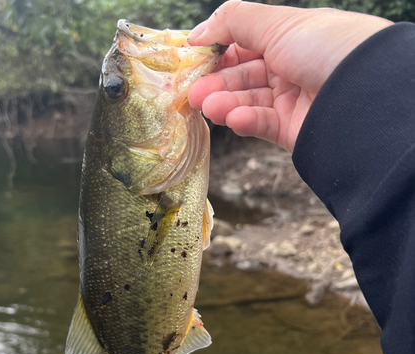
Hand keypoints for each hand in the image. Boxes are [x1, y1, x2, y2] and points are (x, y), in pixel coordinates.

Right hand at [188, 1, 391, 151]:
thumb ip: (232, 22)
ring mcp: (289, 100)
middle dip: (216, 83)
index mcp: (288, 38)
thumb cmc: (327, 46)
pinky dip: (244, 121)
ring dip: (224, 103)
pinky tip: (233, 118)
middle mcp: (288, 68)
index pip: (243, 45)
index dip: (217, 52)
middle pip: (242, 76)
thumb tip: (196, 33)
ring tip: (206, 106)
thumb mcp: (277, 23)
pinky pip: (261, 124)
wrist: (364, 92)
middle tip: (192, 92)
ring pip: (247, 101)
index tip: (192, 59)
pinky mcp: (290, 129)